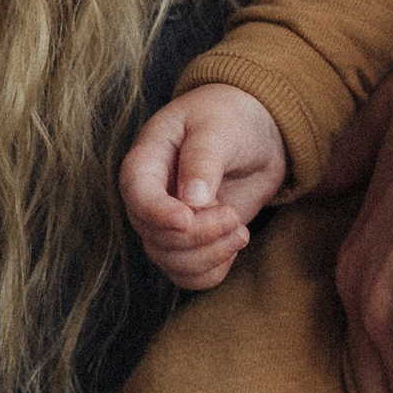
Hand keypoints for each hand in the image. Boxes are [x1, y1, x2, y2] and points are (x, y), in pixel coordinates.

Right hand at [119, 84, 288, 288]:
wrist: (254, 130)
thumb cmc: (229, 118)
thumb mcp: (218, 127)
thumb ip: (203, 159)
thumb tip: (192, 200)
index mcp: (146, 161)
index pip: (138, 197)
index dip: (158, 214)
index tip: (187, 219)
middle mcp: (151, 198)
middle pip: (156, 237)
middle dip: (198, 235)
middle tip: (233, 216)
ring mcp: (169, 224)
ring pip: (171, 262)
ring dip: (209, 255)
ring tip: (240, 231)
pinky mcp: (192, 241)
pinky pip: (189, 274)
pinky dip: (213, 271)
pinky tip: (234, 245)